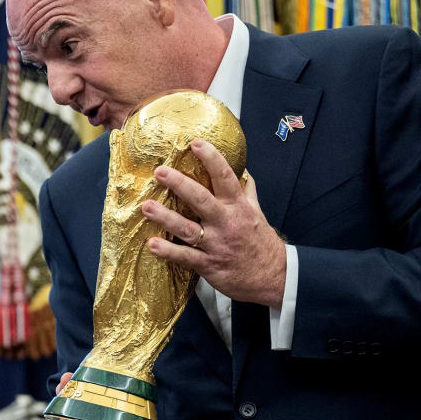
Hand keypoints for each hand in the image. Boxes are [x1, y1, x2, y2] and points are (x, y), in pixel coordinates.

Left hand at [141, 139, 285, 307]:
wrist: (274, 277)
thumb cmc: (260, 242)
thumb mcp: (257, 213)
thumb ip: (246, 192)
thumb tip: (243, 171)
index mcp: (238, 206)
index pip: (225, 177)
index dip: (211, 159)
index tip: (196, 143)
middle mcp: (226, 222)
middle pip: (201, 199)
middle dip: (180, 184)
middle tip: (160, 172)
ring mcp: (216, 244)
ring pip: (188, 229)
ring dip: (166, 217)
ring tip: (146, 207)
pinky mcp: (209, 264)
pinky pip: (186, 257)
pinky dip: (169, 252)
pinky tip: (152, 244)